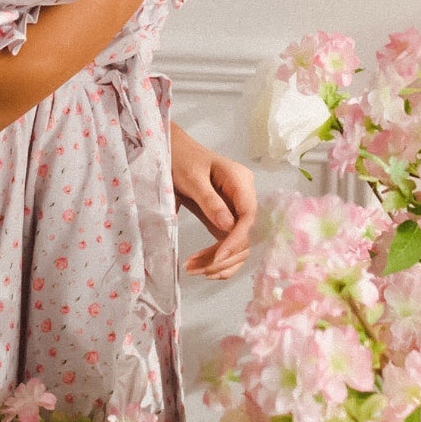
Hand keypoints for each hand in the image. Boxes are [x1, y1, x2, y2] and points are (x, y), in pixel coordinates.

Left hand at [170, 123, 256, 278]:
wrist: (173, 152)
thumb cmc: (182, 159)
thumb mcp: (192, 178)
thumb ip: (210, 201)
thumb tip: (228, 226)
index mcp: (241, 181)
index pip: (247, 215)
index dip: (236, 239)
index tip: (218, 257)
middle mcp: (244, 197)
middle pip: (245, 235)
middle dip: (224, 257)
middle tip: (196, 268)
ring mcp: (236, 211)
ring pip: (238, 246)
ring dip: (218, 263)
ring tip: (192, 269)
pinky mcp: (225, 221)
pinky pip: (228, 245)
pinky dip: (216, 260)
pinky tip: (200, 266)